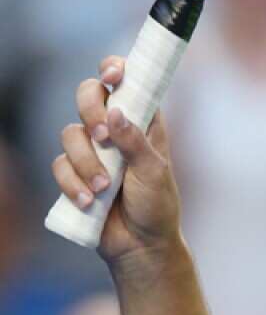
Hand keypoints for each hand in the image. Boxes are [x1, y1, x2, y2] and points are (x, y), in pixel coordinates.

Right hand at [51, 56, 182, 263]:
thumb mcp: (154, 172)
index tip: (113, 75)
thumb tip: (116, 112)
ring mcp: (93, 150)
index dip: (115, 70)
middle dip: (91, 112)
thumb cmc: (157, 205)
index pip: (126, 83)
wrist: (141, 245)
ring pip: (70, 133)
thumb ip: (135, 142)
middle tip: (104, 136)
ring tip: (106, 187)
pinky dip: (74, 183)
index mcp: (143, 122)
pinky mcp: (75, 173)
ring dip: (86, 162)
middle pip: (88, 96)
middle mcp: (115, 130)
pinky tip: (90, 201)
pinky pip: (60, 165)